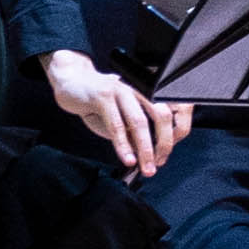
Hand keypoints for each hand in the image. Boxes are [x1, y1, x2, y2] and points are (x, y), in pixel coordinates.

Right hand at [43, 50, 189, 177]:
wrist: (71, 81)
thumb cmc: (99, 101)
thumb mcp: (121, 117)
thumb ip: (134, 134)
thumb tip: (148, 156)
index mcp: (149, 91)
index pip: (173, 110)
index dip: (176, 133)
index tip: (167, 154)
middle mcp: (138, 87)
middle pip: (162, 116)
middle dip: (164, 144)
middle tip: (159, 164)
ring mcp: (122, 90)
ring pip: (139, 122)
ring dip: (145, 149)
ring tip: (146, 167)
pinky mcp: (103, 96)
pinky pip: (116, 124)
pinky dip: (123, 144)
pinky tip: (127, 158)